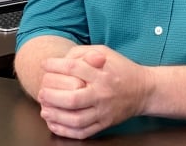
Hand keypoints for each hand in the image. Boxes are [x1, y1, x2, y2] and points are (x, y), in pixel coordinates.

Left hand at [37, 45, 151, 138]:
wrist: (144, 90)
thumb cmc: (121, 69)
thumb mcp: (105, 52)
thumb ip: (83, 53)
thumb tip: (61, 60)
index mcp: (102, 73)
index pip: (74, 68)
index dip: (55, 66)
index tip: (45, 65)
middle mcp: (103, 93)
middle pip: (72, 98)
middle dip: (51, 96)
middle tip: (41, 91)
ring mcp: (104, 111)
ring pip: (76, 119)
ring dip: (55, 116)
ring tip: (44, 109)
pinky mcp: (105, 124)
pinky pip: (82, 132)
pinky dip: (65, 131)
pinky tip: (54, 124)